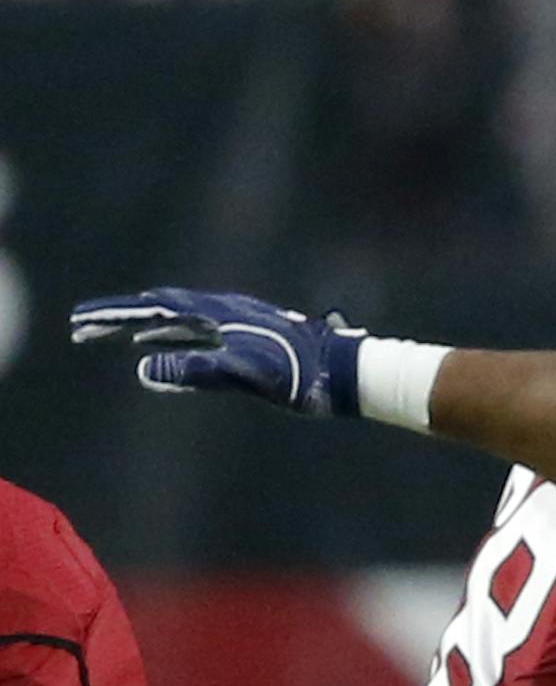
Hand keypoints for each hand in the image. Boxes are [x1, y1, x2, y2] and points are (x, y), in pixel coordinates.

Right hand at [71, 288, 364, 415]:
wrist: (346, 371)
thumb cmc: (302, 376)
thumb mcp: (246, 377)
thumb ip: (196, 372)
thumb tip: (143, 370)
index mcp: (216, 314)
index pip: (151, 309)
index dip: (112, 315)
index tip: (79, 322)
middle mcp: (221, 310)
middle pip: (155, 308)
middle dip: (115, 318)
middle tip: (80, 328)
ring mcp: (233, 323)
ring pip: (172, 320)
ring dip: (137, 326)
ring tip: (107, 335)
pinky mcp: (244, 338)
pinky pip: (193, 334)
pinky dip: (166, 338)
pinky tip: (157, 349)